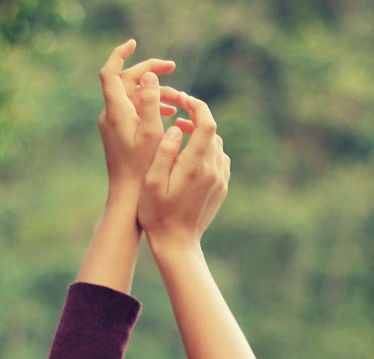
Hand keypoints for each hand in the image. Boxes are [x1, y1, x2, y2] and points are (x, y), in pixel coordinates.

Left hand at [97, 39, 179, 198]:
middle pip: (126, 82)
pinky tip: (169, 114)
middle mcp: (110, 116)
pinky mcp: (119, 136)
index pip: (110, 72)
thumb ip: (151, 102)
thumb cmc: (142, 170)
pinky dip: (151, 108)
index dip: (120, 54)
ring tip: (178, 99)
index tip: (135, 43)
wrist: (127, 199)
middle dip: (150, 74)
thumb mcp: (152, 134)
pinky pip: (134, 112)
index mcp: (116, 112)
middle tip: (173, 69)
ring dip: (155, 93)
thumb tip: (151, 76)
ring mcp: (113, 126)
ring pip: (133, 98)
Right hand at [138, 93, 230, 249]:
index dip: (196, 106)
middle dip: (196, 118)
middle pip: (212, 131)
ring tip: (180, 134)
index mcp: (195, 166)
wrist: (177, 244)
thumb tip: (177, 130)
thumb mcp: (152, 183)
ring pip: (216, 144)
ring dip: (201, 134)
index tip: (183, 99)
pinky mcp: (221, 188)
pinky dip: (207, 150)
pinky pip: (219, 159)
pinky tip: (191, 155)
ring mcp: (220, 180)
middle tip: (176, 117)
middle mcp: (213, 170)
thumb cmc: (157, 214)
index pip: (206, 123)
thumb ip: (163, 152)